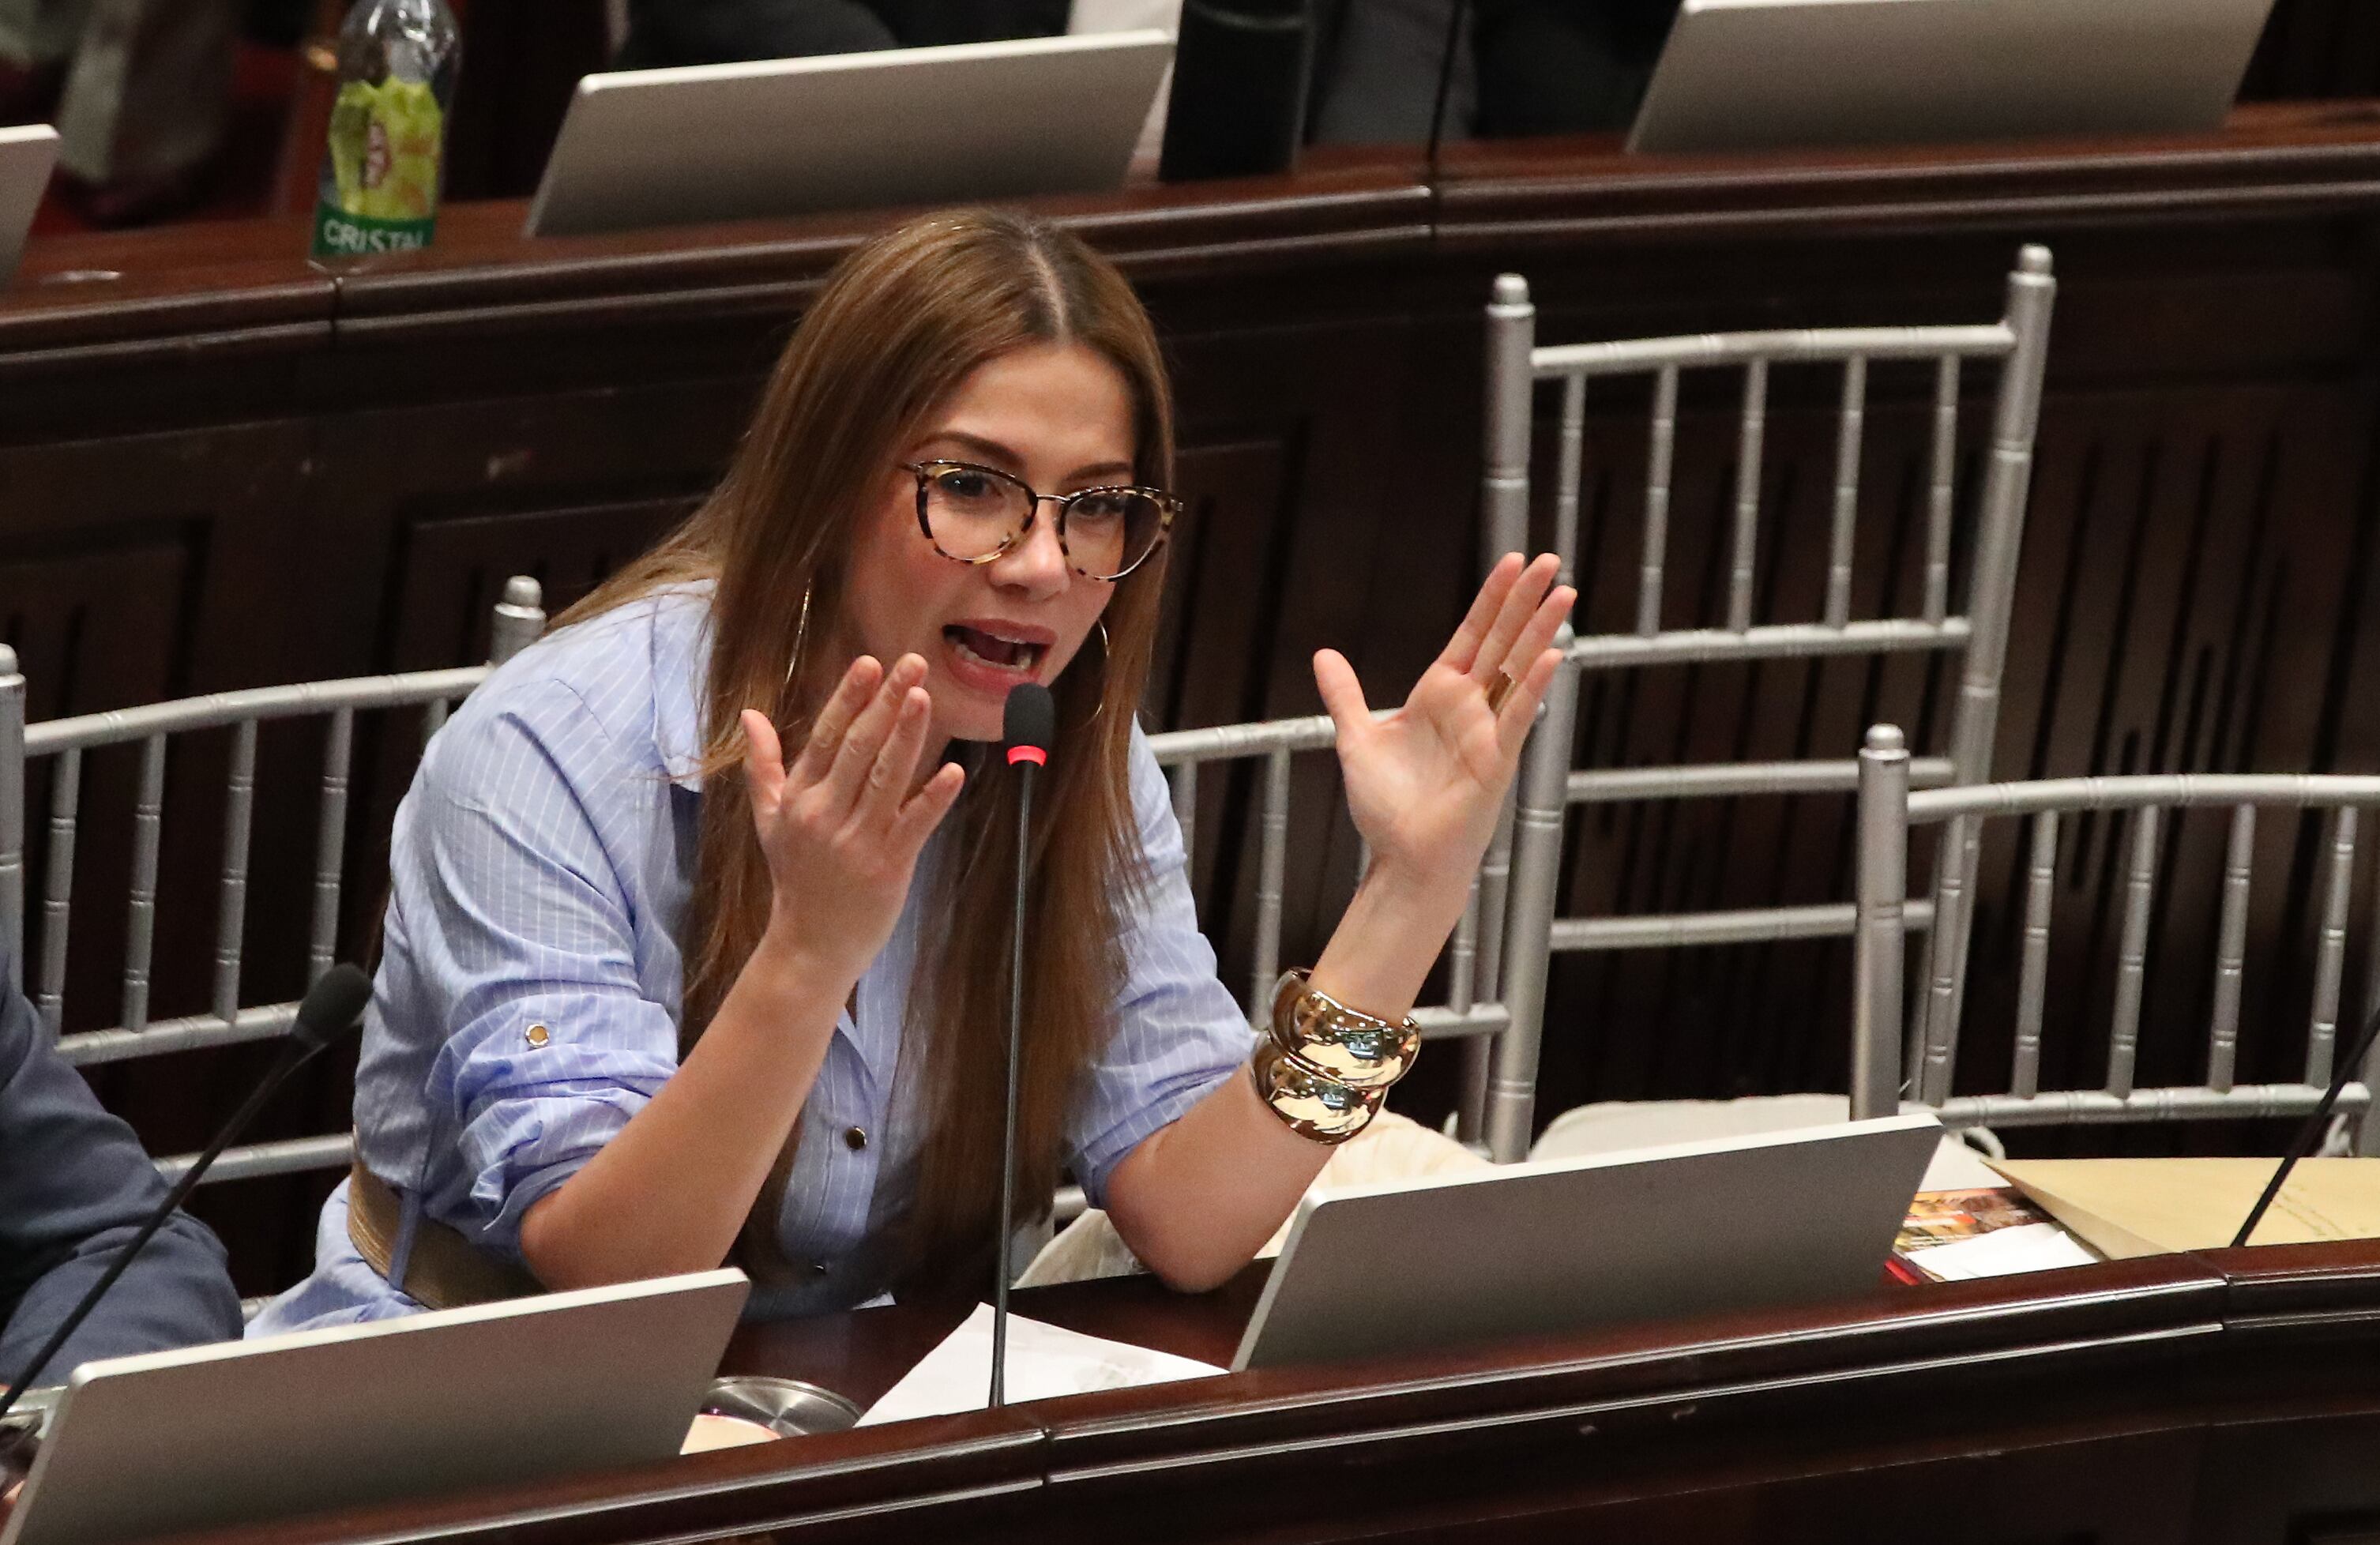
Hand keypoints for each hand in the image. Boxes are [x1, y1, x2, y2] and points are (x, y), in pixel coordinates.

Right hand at [740, 655, 964, 984]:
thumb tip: (749, 714)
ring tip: (924, 697)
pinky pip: (914, 825)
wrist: (809, 945)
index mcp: (801, 797)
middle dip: (885, 702)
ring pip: (887, 778)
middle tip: (912, 663)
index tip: (869, 663)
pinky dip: (933, 798)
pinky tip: (952, 771)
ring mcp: (858, 840)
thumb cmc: (795, 876)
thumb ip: (763, 765)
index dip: (848, 698)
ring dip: (908, 736)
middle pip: (860, 748)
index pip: (826, 736)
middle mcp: (826, 813)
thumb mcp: (770, 819)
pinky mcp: (888, 866)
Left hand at [1314, 552, 1571, 890]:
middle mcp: (1469, 707)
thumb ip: (1345, 696)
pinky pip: (1517, 718)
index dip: (1491, 598)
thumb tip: (1323, 655)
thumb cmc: (1386, 807)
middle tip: (1551, 560)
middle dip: (1524, 600)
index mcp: (1439, 694)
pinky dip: (1533, 688)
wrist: (1401, 859)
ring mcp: (1487, 731)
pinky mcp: (1496, 761)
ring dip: (1540, 631)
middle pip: (1501, 641)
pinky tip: (1552, 657)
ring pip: (1518, 670)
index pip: (1471, 634)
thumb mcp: (1357, 738)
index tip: (1513, 562)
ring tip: (1564, 593)